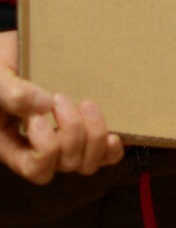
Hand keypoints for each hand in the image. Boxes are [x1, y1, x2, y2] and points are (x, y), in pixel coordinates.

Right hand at [0, 30, 123, 184]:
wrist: (21, 60)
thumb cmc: (3, 77)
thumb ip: (13, 93)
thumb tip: (44, 105)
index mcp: (16, 148)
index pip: (36, 167)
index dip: (46, 147)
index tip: (39, 118)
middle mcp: (44, 153)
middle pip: (67, 163)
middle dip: (71, 130)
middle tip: (60, 97)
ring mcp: (68, 145)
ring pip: (89, 163)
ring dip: (94, 134)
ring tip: (86, 104)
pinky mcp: (88, 134)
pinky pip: (107, 156)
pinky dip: (112, 149)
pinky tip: (113, 134)